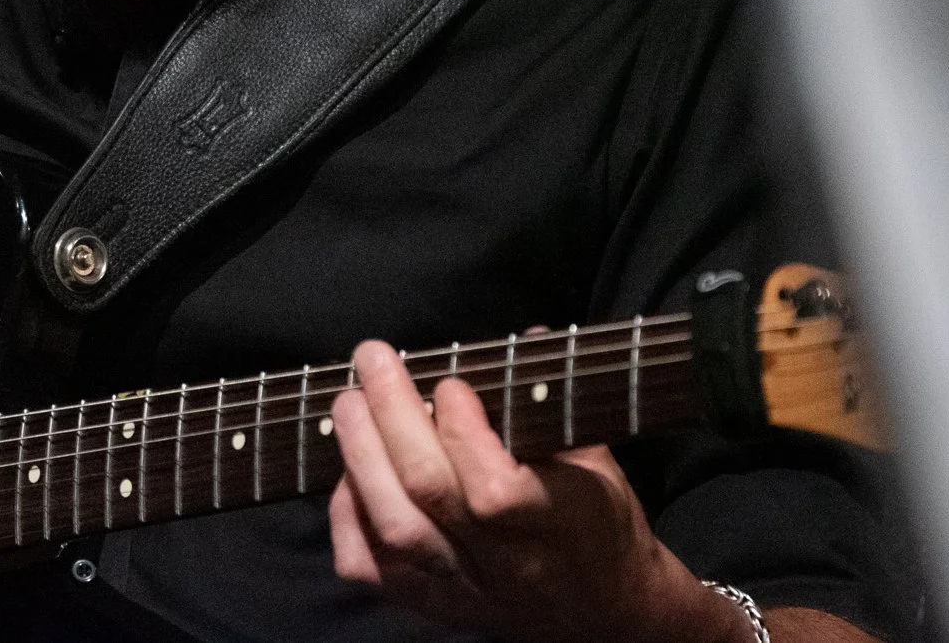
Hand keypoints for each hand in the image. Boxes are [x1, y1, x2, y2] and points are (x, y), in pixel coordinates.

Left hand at [326, 340, 741, 642]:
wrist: (601, 612)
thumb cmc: (597, 521)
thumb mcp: (600, 463)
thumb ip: (559, 405)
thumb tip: (529, 337)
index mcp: (563, 526)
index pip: (495, 490)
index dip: (462, 430)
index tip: (450, 381)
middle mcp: (508, 565)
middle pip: (431, 493)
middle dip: (392, 415)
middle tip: (373, 360)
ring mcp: (464, 589)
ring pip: (395, 529)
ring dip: (361, 456)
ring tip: (349, 402)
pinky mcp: (430, 605)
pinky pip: (370, 568)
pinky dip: (347, 516)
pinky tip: (349, 473)